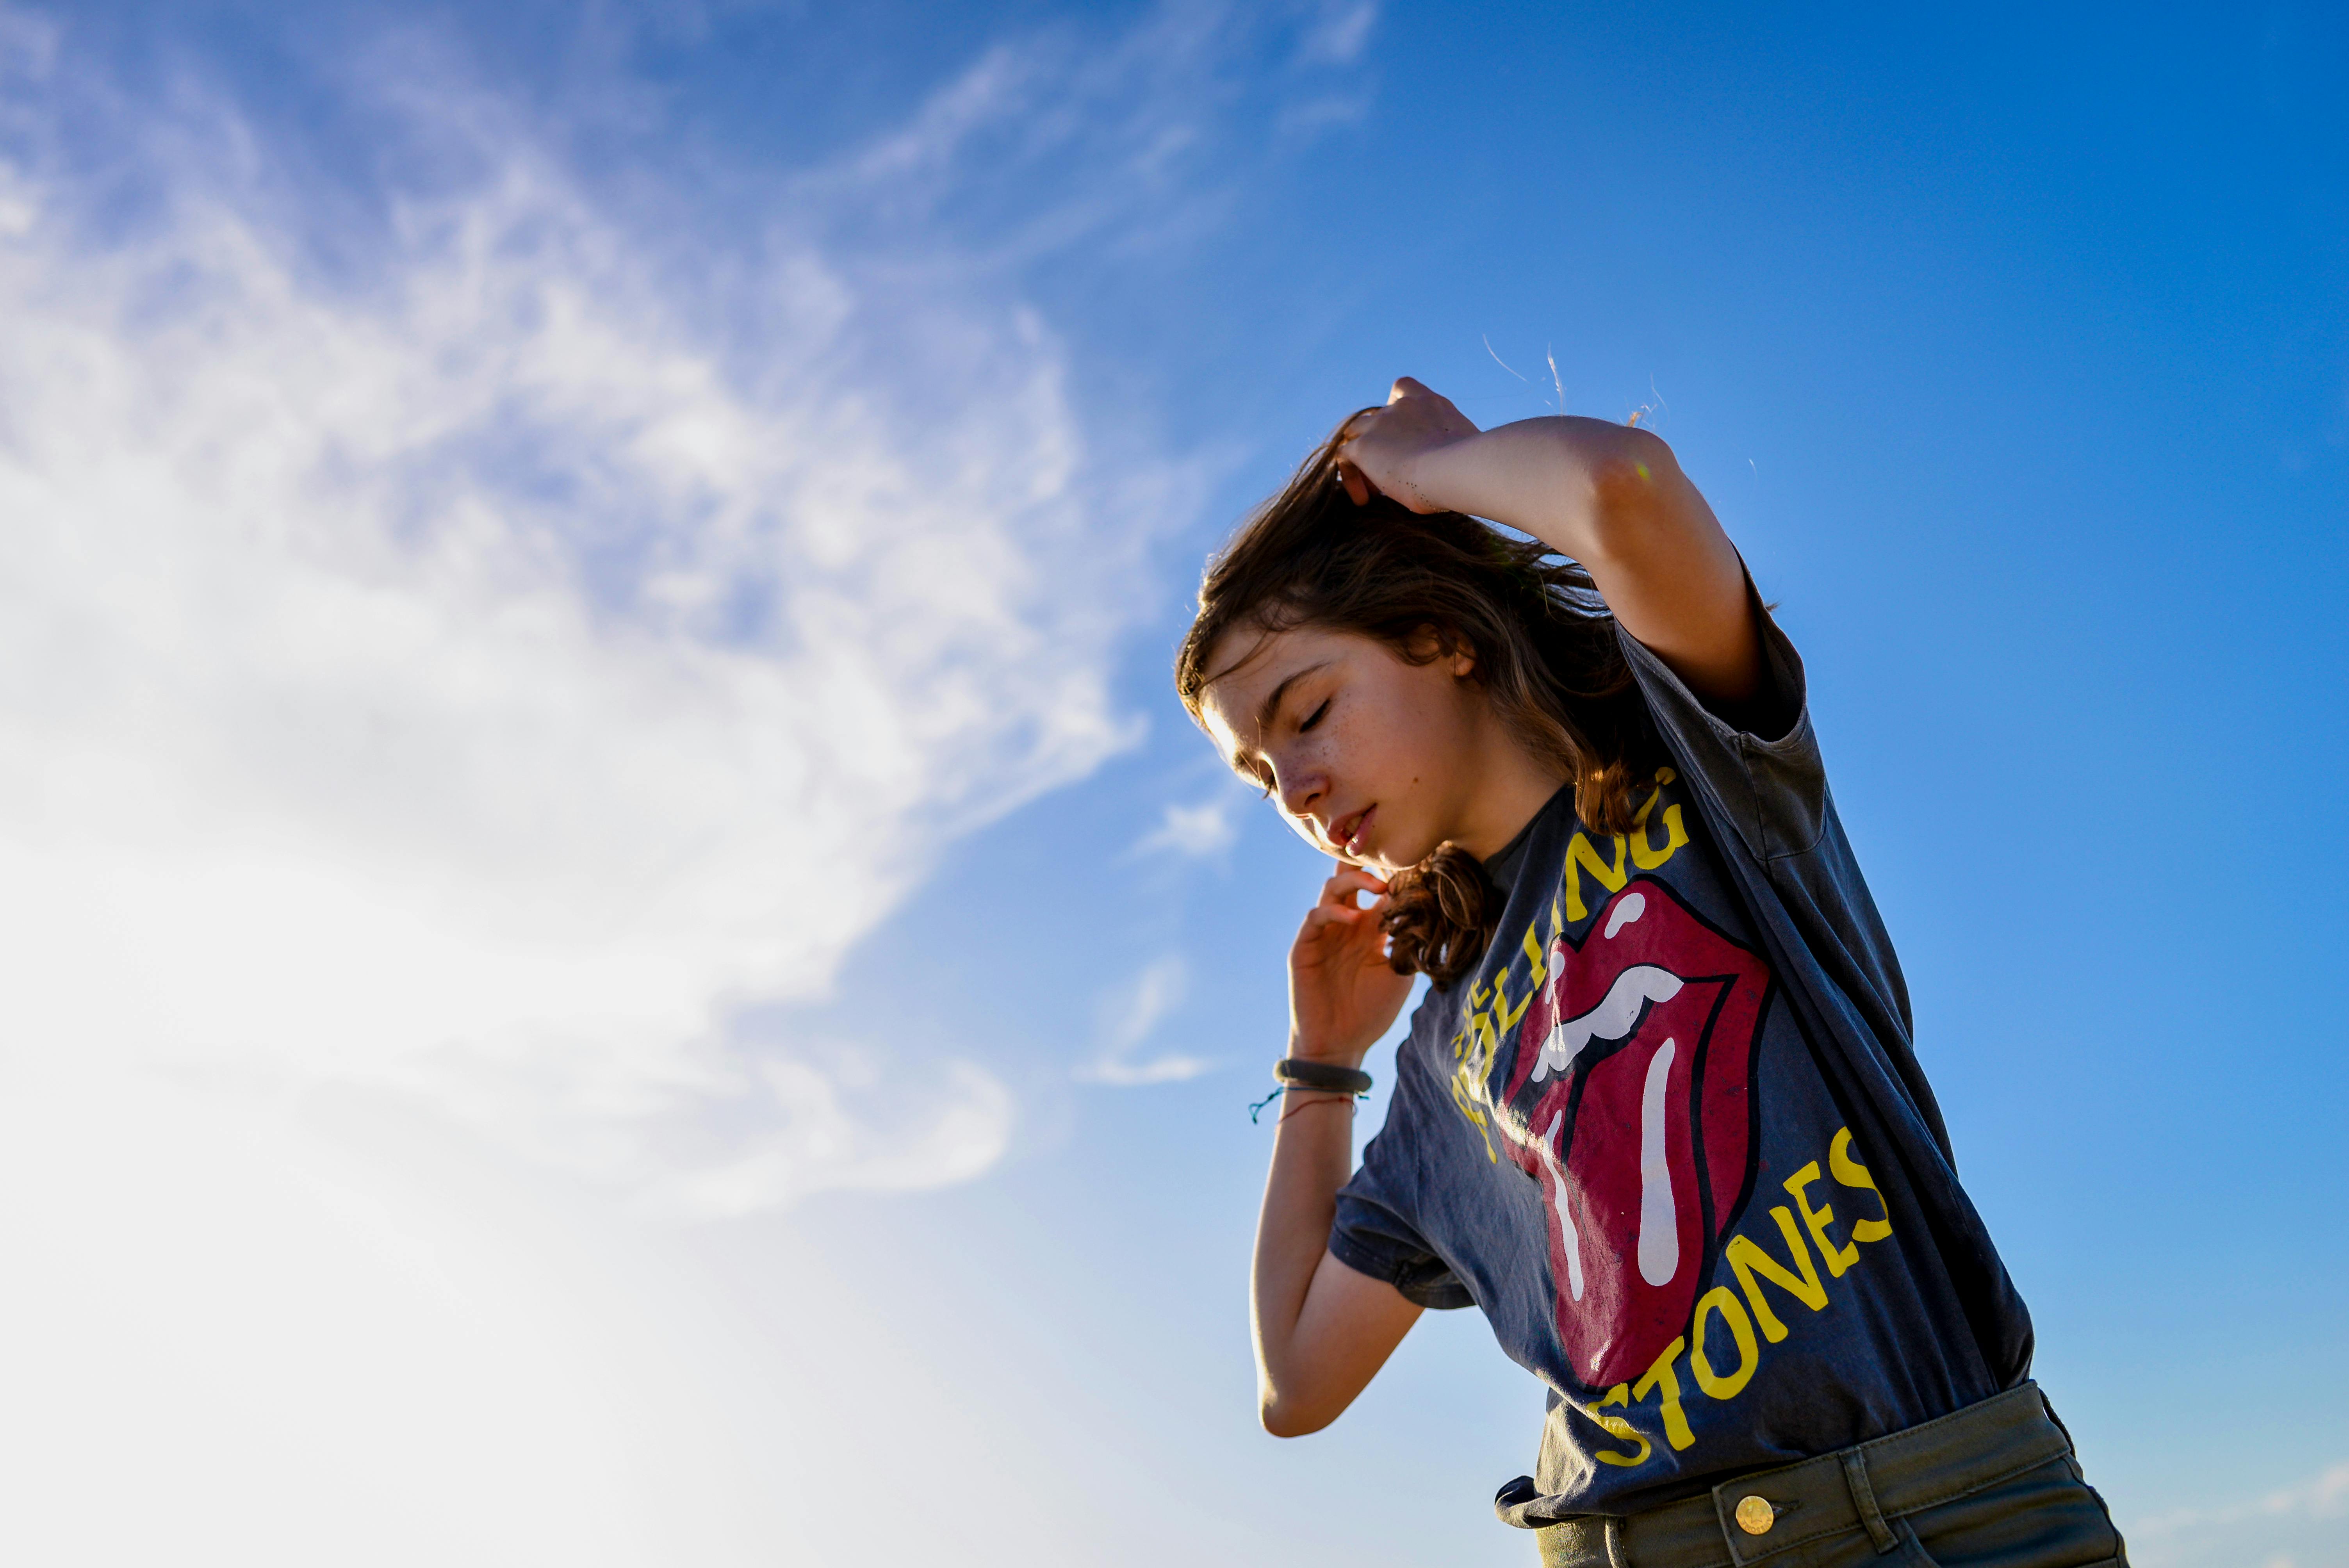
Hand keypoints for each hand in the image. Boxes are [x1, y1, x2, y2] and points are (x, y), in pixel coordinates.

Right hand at [1287, 865, 1416, 1064]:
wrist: (1340, 1044)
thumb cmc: (1371, 1012)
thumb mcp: (1398, 975)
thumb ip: (1406, 944)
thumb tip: (1424, 913)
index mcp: (1370, 930)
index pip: (1380, 891)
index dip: (1395, 876)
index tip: (1417, 866)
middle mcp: (1347, 924)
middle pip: (1352, 878)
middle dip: (1368, 864)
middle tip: (1391, 861)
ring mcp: (1325, 932)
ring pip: (1332, 888)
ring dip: (1354, 880)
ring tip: (1378, 886)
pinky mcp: (1305, 945)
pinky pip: (1316, 916)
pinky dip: (1333, 910)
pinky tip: (1352, 917)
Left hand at [1333, 377, 1481, 512]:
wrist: (1458, 469)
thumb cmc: (1470, 467)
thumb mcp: (1464, 448)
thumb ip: (1449, 446)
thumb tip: (1449, 463)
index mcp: (1429, 404)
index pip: (1403, 389)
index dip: (1395, 407)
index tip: (1403, 434)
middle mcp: (1402, 407)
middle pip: (1375, 416)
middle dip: (1378, 441)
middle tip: (1389, 474)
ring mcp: (1380, 424)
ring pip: (1355, 433)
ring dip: (1361, 458)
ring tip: (1373, 491)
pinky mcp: (1364, 446)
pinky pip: (1344, 457)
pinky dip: (1351, 477)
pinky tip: (1364, 500)